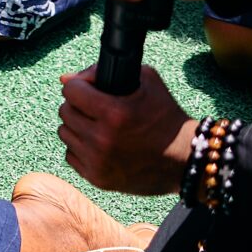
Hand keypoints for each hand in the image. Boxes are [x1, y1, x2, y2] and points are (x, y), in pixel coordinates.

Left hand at [57, 65, 194, 195]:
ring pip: (65, 132)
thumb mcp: (146, 82)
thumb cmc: (166, 116)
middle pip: (65, 111)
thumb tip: (65, 78)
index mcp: (114, 113)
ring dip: (78, 127)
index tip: (90, 89)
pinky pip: (71, 155)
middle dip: (79, 106)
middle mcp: (102, 139)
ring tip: (98, 127)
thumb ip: (102, 72)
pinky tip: (99, 145)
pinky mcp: (98, 179)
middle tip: (96, 109)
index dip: (80, 86)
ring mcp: (98, 161)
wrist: (186, 159)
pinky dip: (81, 148)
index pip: (71, 90)